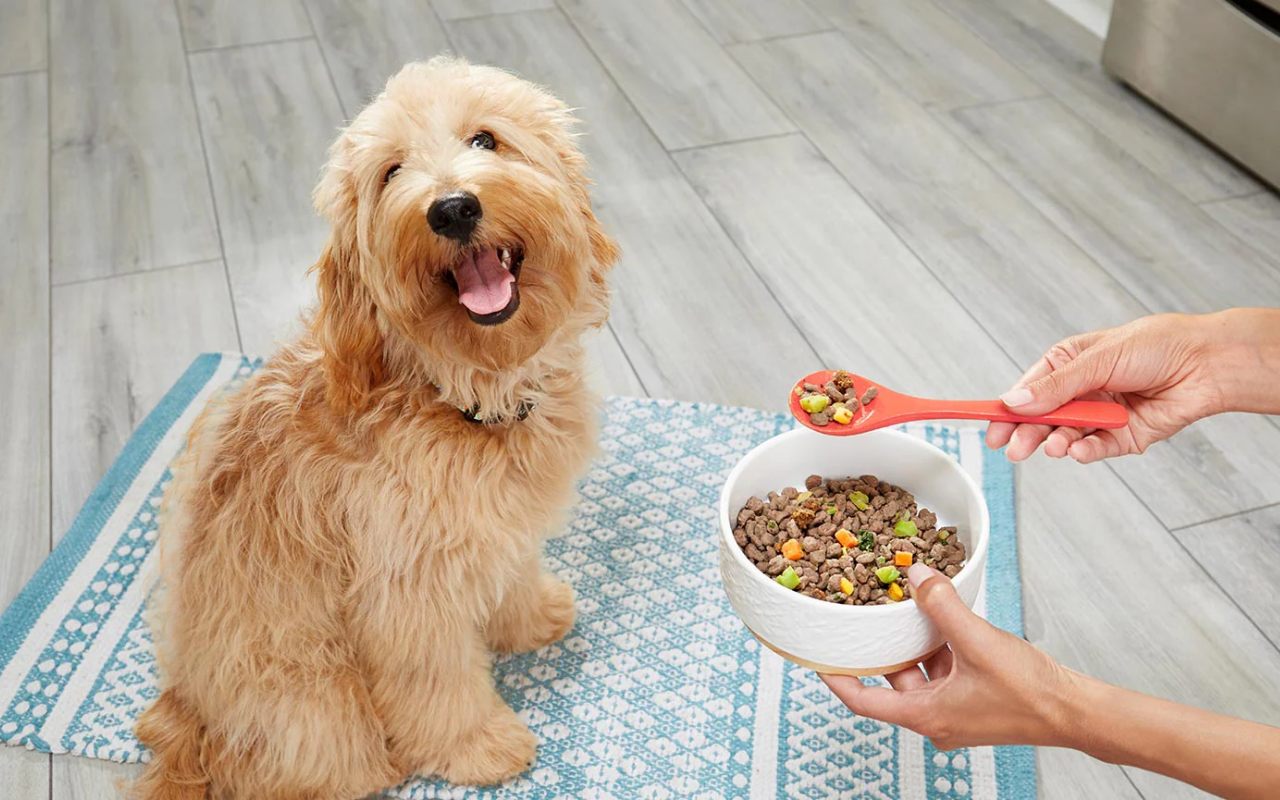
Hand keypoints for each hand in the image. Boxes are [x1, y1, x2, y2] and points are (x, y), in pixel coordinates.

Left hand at [821, 564, 1071, 749]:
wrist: (1075, 711)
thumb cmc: (1029, 692)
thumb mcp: (977, 640)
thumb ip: (942, 605)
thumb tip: (917, 575)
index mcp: (925, 716)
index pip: (862, 703)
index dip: (837, 679)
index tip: (817, 659)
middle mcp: (935, 719)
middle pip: (891, 684)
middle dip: (880, 651)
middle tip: (862, 622)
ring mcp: (956, 712)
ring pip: (920, 675)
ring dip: (913, 646)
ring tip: (901, 612)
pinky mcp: (974, 701)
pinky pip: (944, 673)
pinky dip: (939, 648)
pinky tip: (941, 620)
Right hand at [986, 313, 1223, 462]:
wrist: (1208, 363)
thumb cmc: (1158, 345)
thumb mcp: (1099, 359)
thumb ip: (1058, 385)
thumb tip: (1017, 400)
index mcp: (1068, 364)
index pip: (1029, 390)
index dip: (1008, 409)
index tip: (990, 427)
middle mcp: (1081, 391)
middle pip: (1043, 419)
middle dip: (1028, 434)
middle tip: (1015, 450)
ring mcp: (1101, 415)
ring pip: (1067, 435)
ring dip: (1058, 443)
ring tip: (1055, 448)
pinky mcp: (1123, 436)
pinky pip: (1097, 448)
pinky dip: (1087, 451)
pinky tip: (1081, 450)